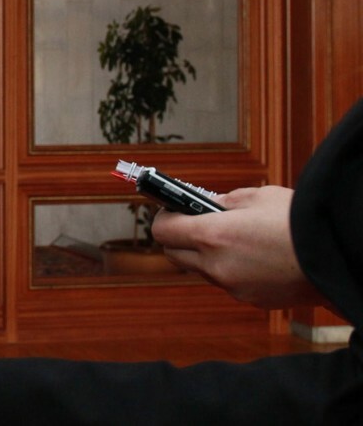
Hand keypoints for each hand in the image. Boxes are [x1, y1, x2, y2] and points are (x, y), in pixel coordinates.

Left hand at [152, 185, 320, 308]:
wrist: (333, 257)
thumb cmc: (297, 222)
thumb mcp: (257, 197)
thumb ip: (225, 202)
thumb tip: (208, 205)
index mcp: (212, 235)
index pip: (162, 231)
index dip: (164, 218)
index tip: (171, 210)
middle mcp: (216, 265)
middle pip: (174, 254)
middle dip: (180, 238)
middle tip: (195, 224)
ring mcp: (233, 287)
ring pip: (201, 270)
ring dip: (205, 256)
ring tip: (230, 240)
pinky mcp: (251, 300)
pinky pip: (227, 283)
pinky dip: (230, 270)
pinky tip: (253, 258)